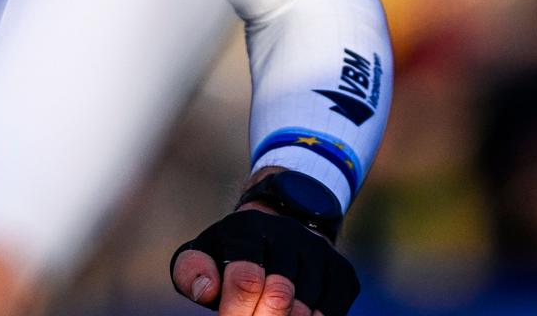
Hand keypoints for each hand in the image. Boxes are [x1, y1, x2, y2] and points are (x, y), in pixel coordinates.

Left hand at [171, 206, 358, 315]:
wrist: (274, 235)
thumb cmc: (228, 256)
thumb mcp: (201, 256)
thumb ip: (193, 272)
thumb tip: (207, 291)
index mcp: (246, 228)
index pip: (246, 278)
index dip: (236, 312)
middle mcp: (287, 233)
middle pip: (280, 294)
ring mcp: (318, 251)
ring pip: (307, 308)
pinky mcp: (342, 271)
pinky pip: (332, 312)